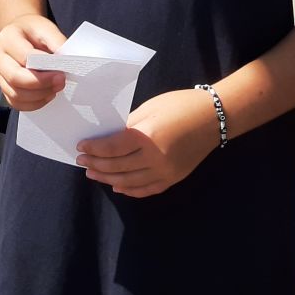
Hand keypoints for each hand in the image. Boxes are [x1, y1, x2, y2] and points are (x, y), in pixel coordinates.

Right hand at [0, 15, 67, 110]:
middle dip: (41, 84)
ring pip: (15, 94)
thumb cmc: (33, 31)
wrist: (20, 32)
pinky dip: (34, 104)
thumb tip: (68, 61)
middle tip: (60, 82)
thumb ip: (57, 42)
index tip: (62, 71)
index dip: (44, 66)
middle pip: (15, 78)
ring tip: (55, 89)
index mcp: (7, 38)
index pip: (24, 56)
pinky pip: (16, 103)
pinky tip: (46, 95)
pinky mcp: (3, 87)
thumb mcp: (46, 29)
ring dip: (39, 96)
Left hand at [77, 89, 218, 197]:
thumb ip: (128, 127)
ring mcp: (165, 172)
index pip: (112, 148)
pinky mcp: (173, 179)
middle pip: (117, 167)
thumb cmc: (180, 105)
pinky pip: (147, 189)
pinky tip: (117, 186)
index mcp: (147, 137)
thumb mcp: (149, 109)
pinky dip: (130, 190)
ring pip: (129, 182)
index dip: (94, 149)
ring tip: (93, 174)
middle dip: (96, 165)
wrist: (214, 117)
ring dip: (108, 179)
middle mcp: (155, 159)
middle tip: (82, 162)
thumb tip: (108, 138)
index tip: (81, 147)